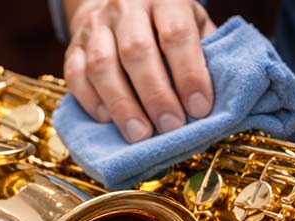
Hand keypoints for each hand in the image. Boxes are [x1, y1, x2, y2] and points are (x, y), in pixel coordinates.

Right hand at [63, 0, 216, 141]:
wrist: (117, 0)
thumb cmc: (165, 22)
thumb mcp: (194, 23)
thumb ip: (206, 53)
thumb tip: (222, 99)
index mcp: (165, 0)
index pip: (176, 35)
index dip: (189, 74)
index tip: (199, 108)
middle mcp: (126, 8)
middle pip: (136, 51)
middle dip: (155, 95)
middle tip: (170, 127)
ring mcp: (95, 26)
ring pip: (102, 65)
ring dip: (122, 105)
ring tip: (139, 134)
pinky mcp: (72, 45)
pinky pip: (75, 75)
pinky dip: (90, 100)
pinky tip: (107, 120)